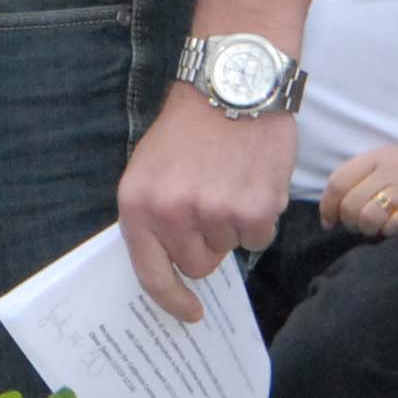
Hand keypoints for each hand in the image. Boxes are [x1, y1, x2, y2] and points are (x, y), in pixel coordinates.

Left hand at [118, 92, 295, 318]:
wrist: (231, 85)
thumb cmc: (189, 127)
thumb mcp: (149, 168)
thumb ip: (154, 215)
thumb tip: (169, 264)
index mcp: (138, 204)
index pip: (150, 274)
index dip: (172, 300)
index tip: (190, 312)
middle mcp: (171, 213)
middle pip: (197, 264)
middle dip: (207, 242)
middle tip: (211, 200)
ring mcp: (213, 214)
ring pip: (230, 249)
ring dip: (234, 224)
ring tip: (230, 181)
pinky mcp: (253, 210)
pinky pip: (259, 237)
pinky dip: (260, 216)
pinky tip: (252, 181)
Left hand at [319, 143, 397, 238]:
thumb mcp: (395, 159)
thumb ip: (367, 174)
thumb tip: (338, 202)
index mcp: (379, 156)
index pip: (338, 181)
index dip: (328, 206)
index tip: (330, 222)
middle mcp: (391, 170)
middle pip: (351, 204)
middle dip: (350, 223)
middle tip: (360, 228)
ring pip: (369, 216)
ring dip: (369, 230)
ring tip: (379, 230)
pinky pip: (395, 226)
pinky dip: (390, 234)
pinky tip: (397, 231)